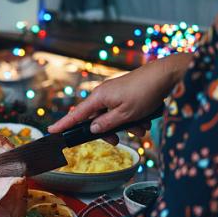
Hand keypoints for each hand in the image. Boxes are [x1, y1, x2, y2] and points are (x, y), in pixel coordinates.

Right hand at [48, 54, 191, 143]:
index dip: (64, 124)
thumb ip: (106, 124)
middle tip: (118, 140)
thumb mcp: (125, 114)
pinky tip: (145, 121)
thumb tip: (92, 129)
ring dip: (126, 126)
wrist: (166, 75)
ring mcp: (115, 93)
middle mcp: (104, 94)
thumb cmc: (144, 93)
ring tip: (141, 129)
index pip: (77, 115)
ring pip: (113, 117)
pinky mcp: (126, 94)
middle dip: (109, 131)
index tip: (51, 131)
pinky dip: (133, 118)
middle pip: (97, 119)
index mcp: (99, 97)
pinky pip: (123, 111)